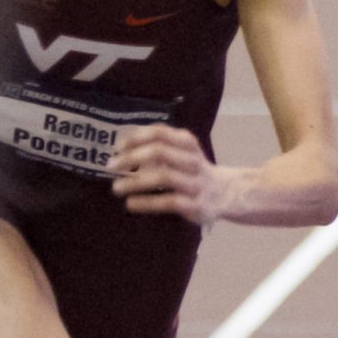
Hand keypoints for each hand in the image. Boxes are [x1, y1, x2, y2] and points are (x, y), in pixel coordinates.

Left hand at [110, 126, 231, 223]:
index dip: (136, 138)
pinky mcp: (197, 205)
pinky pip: (170, 202)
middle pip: (161, 152)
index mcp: (188, 144)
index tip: (118, 148)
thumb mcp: (182, 151)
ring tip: (117, 187)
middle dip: (132, 158)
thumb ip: (158, 144)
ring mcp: (197, 183)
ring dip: (136, 181)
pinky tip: (131, 204)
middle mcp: (194, 161)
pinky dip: (147, 202)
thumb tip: (120, 149)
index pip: (160, 132)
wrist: (226, 194)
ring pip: (165, 176)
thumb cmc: (192, 171)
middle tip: (111, 166)